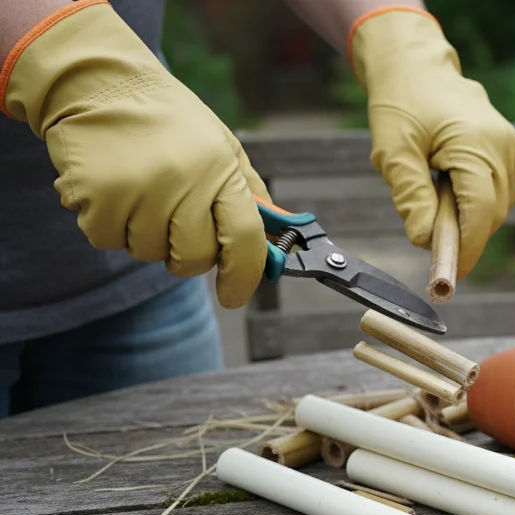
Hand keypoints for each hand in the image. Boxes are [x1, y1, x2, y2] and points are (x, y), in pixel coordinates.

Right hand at [1, 0, 269, 308]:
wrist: (99, 82)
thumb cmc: (167, 119)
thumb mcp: (222, 147)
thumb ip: (250, 196)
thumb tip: (281, 240)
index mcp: (221, 170)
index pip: (244, 239)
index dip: (244, 275)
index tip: (235, 294)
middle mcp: (182, 182)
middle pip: (194, 258)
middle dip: (187, 253)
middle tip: (174, 219)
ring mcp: (138, 191)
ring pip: (148, 253)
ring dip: (144, 234)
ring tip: (140, 189)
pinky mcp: (95, 197)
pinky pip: (108, 240)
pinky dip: (109, 225)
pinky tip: (113, 189)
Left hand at [350, 7, 514, 277]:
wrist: (416, 64)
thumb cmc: (401, 102)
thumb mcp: (393, 152)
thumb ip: (410, 198)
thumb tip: (425, 240)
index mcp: (477, 145)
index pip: (481, 213)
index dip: (466, 249)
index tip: (448, 277)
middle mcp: (503, 147)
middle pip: (493, 215)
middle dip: (465, 238)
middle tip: (433, 249)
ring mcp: (510, 147)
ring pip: (498, 206)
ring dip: (469, 219)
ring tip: (434, 204)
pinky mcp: (507, 150)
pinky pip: (498, 192)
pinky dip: (475, 204)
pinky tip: (448, 193)